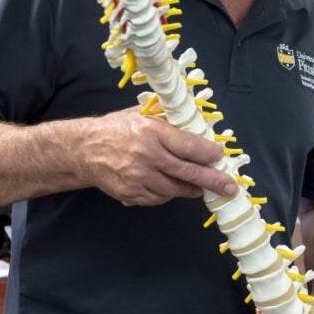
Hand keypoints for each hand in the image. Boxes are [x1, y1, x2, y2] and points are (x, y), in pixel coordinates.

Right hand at [79, 107, 237, 206]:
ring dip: (191, 189)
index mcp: (151, 131)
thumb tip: (198, 123)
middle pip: (188, 172)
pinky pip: (159, 198)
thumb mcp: (141, 114)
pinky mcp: (131, 194)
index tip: (219, 156)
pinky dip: (168, 194)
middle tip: (230, 187)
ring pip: (175, 189)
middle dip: (213, 181)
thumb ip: (168, 119)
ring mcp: (138, 178)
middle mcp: (146, 156)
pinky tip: (171, 186)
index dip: (209, 153)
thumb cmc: (116, 129)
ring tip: (201, 186)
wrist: (84, 150)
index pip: (189, 145)